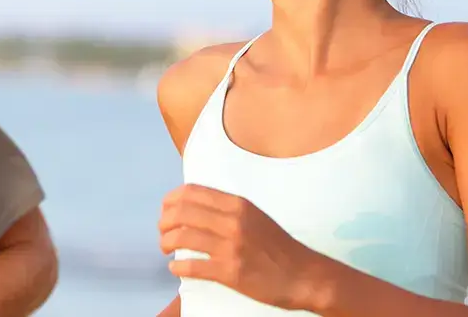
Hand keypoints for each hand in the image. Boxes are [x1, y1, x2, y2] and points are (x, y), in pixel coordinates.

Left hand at [158, 184, 326, 311]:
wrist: (304, 275)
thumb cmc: (277, 246)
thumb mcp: (253, 216)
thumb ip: (226, 209)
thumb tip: (193, 206)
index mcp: (238, 204)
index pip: (192, 192)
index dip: (171, 200)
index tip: (165, 210)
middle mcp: (233, 221)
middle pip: (182, 212)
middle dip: (164, 222)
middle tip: (163, 232)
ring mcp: (231, 247)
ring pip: (183, 237)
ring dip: (167, 243)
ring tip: (166, 249)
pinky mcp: (231, 271)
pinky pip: (192, 266)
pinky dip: (177, 267)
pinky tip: (175, 268)